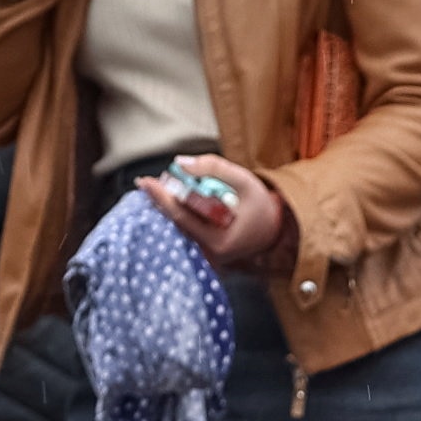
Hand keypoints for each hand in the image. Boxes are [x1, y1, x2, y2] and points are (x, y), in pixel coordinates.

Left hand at [143, 154, 289, 269]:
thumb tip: (180, 163)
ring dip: (166, 207)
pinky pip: (185, 231)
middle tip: (146, 183)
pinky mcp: (205, 252)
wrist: (274, 228)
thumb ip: (213, 167)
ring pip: (178, 229)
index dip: (162, 197)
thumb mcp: (243, 179)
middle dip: (160, 201)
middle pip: (175, 225)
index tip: (145, 182)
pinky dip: (176, 215)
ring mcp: (206, 256)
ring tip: (156, 189)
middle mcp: (210, 253)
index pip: (182, 216)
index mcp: (220, 240)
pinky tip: (168, 202)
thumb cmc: (259, 204)